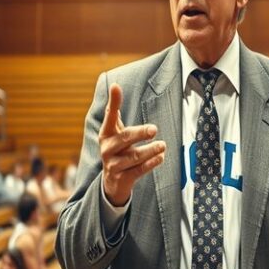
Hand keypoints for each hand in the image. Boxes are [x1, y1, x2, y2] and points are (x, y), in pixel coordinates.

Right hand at [100, 84, 165, 206]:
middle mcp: (107, 149)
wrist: (112, 182)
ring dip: (149, 151)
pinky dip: (151, 164)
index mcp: (106, 134)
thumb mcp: (114, 132)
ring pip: (133, 157)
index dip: (113, 101)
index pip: (110, 116)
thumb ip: (114, 112)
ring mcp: (114, 165)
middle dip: (140, 133)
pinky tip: (161, 157)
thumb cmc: (117, 150)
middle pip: (124, 138)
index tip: (116, 86)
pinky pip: (138, 171)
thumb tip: (114, 86)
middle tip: (154, 129)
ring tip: (163, 145)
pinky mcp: (123, 179)